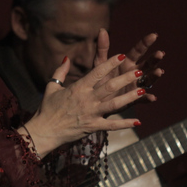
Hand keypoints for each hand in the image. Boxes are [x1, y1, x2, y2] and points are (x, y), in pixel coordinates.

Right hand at [24, 41, 148, 155]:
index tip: (122, 55)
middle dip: (126, 78)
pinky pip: (112, 126)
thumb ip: (61, 71)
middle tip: (139, 70)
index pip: (97, 72)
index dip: (110, 63)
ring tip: (143, 90)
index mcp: (78, 88)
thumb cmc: (47, 108)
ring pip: (114, 104)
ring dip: (130, 97)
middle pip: (110, 86)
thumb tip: (67, 57)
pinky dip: (125, 124)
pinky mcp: (93, 127)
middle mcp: (87, 99)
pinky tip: (138, 122)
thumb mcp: (52, 86)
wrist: (44, 130)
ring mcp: (91, 114)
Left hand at [94, 29, 163, 100]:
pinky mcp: (133, 98)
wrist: (96, 98)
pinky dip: (147, 98)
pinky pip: (142, 98)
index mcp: (127, 62)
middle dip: (154, 59)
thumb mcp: (100, 63)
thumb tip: (101, 30)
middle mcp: (134, 72)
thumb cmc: (99, 78)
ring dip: (154, 76)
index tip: (154, 35)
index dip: (145, 43)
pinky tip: (152, 98)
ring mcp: (135, 85)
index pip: (138, 50)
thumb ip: (102, 48)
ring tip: (159, 72)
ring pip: (148, 79)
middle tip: (160, 54)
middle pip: (147, 64)